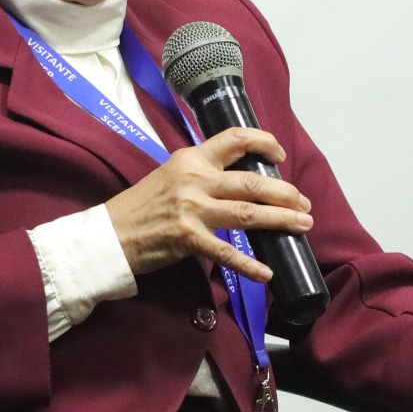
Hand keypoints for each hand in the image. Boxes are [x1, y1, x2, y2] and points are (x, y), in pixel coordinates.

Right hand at [103, 127, 311, 281]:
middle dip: (285, 194)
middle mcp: (196, 179)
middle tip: (304, 204)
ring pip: (248, 213)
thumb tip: (243, 181)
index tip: (280, 157)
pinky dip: (249, 264)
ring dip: (280, 220)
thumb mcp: (172, 175)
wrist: (108, 235)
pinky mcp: (188, 239)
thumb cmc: (142, 206)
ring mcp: (192, 209)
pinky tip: (267, 272)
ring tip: (302, 225)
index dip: (264, 142)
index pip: (235, 139)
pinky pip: (226, 252)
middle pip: (252, 182)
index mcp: (192, 158)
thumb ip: (204, 174)